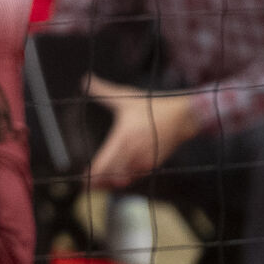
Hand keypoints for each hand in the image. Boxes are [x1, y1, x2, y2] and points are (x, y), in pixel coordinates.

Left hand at [85, 77, 200, 186]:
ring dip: (111, 182)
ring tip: (101, 181)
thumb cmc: (150, 106)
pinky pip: (135, 177)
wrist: (181, 117)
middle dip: (99, 182)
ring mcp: (144, 161)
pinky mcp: (152, 165)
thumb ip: (103, 91)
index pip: (103, 164)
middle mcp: (133, 152)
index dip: (92, 175)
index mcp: (123, 137)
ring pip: (123, 179)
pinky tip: (118, 175)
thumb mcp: (125, 98)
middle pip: (111, 176)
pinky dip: (125, 178)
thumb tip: (85, 80)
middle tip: (89, 183)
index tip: (82, 179)